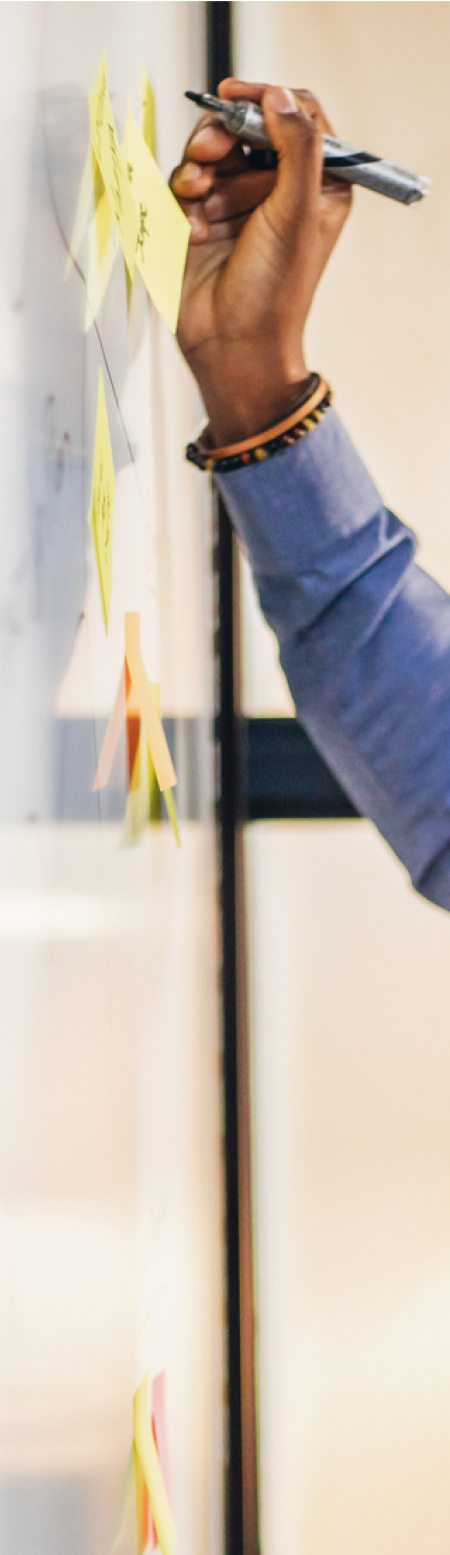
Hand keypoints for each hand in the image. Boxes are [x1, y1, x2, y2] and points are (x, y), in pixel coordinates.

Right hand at [171, 79, 351, 444]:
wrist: (231, 347)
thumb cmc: (273, 294)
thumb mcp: (296, 213)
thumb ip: (297, 149)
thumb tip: (281, 96)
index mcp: (318, 183)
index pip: (297, 115)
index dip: (267, 98)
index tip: (236, 97)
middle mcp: (278, 187)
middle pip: (245, 125)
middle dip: (222, 134)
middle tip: (209, 151)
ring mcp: (238, 200)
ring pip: (210, 150)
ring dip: (198, 169)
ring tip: (196, 195)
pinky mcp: (203, 216)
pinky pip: (185, 182)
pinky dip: (185, 201)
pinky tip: (194, 233)